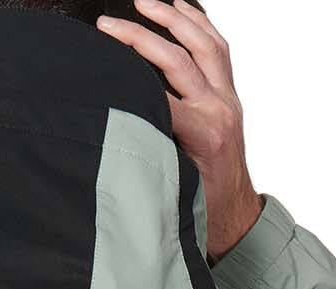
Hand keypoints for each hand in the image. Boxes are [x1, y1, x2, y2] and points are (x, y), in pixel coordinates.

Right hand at [98, 0, 262, 259]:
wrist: (236, 219)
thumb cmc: (204, 211)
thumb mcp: (173, 188)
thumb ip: (153, 156)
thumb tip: (123, 129)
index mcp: (204, 134)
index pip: (160, 94)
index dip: (127, 75)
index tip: (99, 62)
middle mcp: (219, 110)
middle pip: (178, 58)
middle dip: (139, 36)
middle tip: (108, 25)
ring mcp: (228, 101)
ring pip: (204, 44)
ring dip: (174, 17)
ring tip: (145, 2)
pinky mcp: (230, 97)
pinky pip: (218, 49)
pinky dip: (200, 24)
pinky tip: (181, 9)